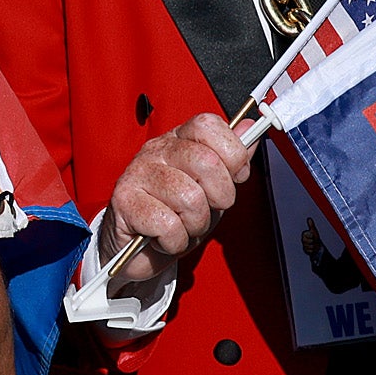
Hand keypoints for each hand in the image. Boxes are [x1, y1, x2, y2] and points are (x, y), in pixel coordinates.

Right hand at [101, 112, 253, 288]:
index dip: (232, 153)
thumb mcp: (210, 188)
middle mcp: (157, 150)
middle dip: (219, 198)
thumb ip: (230, 160)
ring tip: (183, 225)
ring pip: (189, 198)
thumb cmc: (174, 215)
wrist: (137, 248)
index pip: (208, 125)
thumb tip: (250, 129)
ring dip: (195, 225)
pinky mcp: (124, 200)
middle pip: (206, 163)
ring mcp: (138, 173)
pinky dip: (174, 241)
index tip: (236, 176)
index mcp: (178, 140)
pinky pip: (167, 225)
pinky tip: (163, 237)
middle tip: (206, 209)